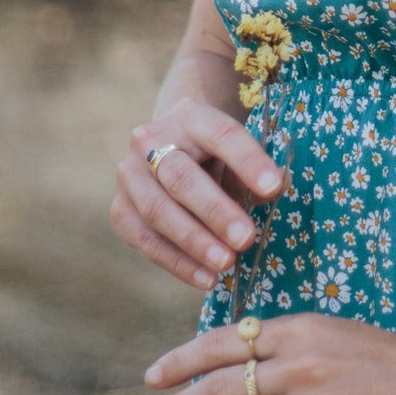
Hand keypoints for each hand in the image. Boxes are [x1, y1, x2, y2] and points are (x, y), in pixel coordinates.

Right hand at [111, 98, 289, 292]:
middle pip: (181, 177)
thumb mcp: (238, 153)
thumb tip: (276, 189)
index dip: (248, 161)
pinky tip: (206, 278)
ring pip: (157, 210)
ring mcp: (129, 175)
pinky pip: (145, 240)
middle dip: (215, 211)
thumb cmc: (217, 156)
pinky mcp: (120, 209)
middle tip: (246, 239)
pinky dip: (177, 262)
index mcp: (191, 116)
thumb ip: (255, 171)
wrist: (170, 147)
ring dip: (194, 242)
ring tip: (226, 264)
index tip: (274, 188)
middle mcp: (150, 140)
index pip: (221, 135)